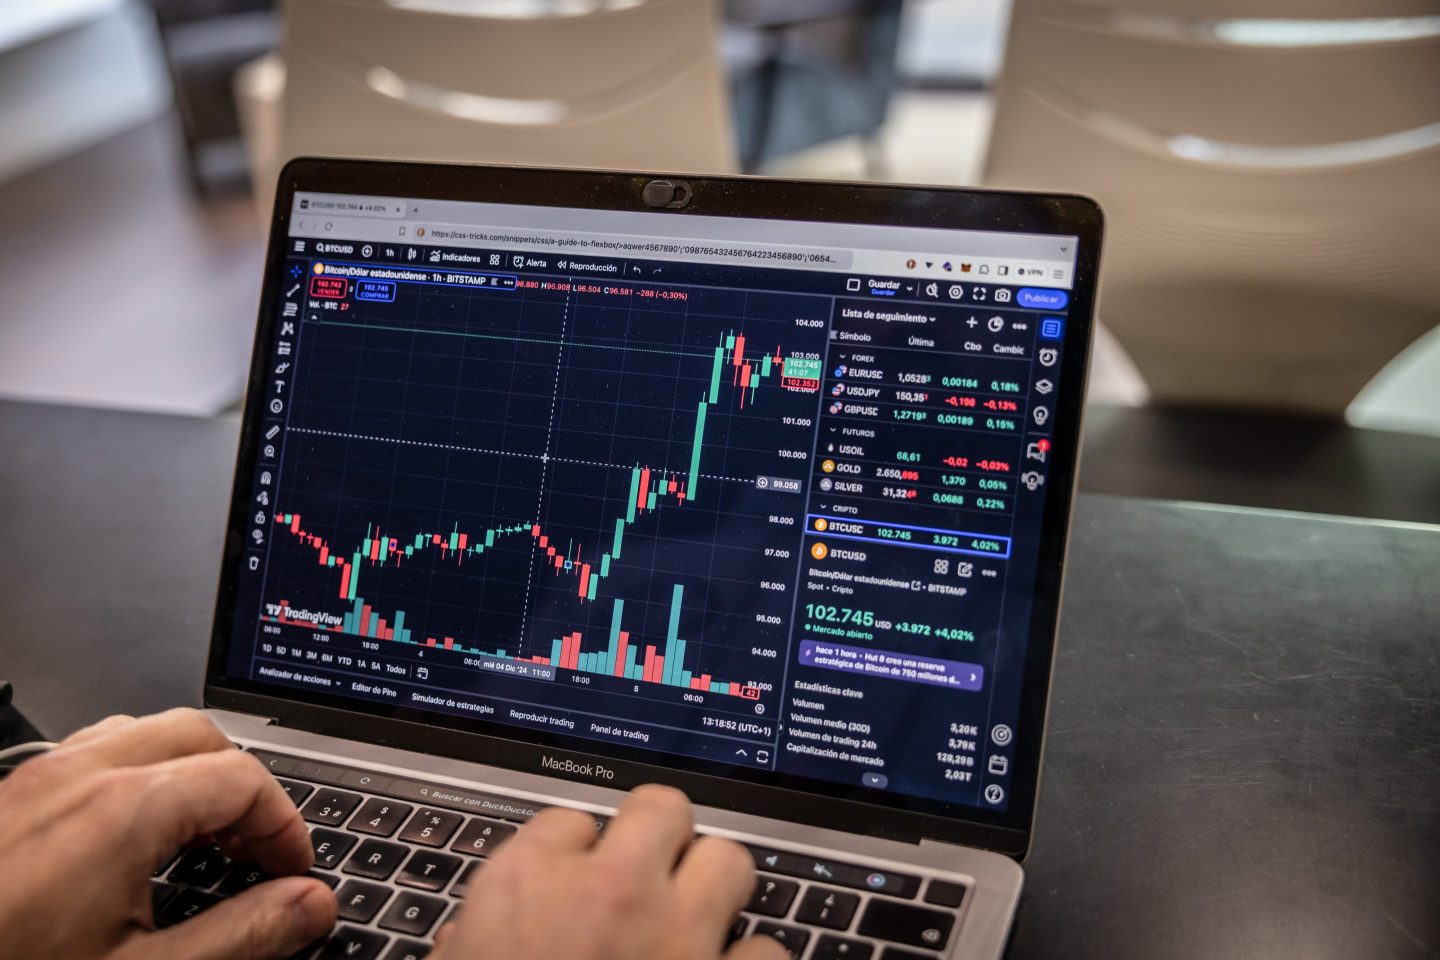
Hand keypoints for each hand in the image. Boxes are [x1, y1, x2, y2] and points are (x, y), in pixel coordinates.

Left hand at [0, 709, 334, 959]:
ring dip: (191, 773)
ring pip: (144, 732)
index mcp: (122, 810)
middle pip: (201, 735)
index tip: (294, 877)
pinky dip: (138, 776)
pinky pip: (93, 752)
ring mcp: (37, 779)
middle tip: (258, 856)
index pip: (246, 779)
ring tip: (202, 843)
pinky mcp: (9, 798)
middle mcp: (79, 775)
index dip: (287, 827)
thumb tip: (309, 906)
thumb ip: (242, 936)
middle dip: (245, 789)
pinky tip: (132, 838)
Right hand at [433, 784, 786, 959]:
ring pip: (729, 858)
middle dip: (658, 837)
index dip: (572, 851)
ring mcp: (679, 934)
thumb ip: (474, 943)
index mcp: (529, 882)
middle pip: (661, 807)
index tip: (572, 876)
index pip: (566, 819)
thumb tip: (476, 936)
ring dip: (713, 888)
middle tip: (646, 872)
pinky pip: (765, 949)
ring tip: (693, 919)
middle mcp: (612, 889)